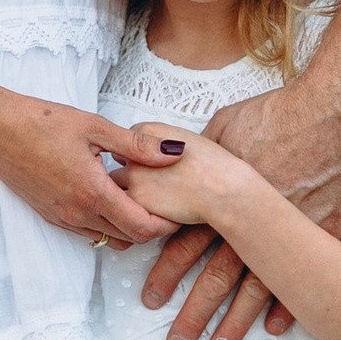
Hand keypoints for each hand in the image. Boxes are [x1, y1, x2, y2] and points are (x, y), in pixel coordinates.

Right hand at [0, 90, 162, 245]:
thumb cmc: (40, 122)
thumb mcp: (94, 127)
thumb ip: (137, 145)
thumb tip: (174, 152)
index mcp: (92, 193)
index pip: (142, 228)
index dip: (166, 225)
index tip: (179, 208)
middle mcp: (77, 215)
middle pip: (129, 239)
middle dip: (152, 227)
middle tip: (166, 203)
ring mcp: (62, 219)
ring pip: (108, 239)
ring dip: (128, 227)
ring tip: (138, 199)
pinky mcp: (51, 216)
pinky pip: (87, 232)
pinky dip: (106, 223)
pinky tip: (109, 195)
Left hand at [117, 125, 250, 239]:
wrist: (222, 188)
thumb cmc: (213, 166)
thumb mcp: (186, 138)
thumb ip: (163, 142)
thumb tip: (155, 151)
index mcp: (149, 131)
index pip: (129, 142)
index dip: (141, 156)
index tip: (154, 164)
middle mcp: (136, 151)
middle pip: (120, 162)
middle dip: (132, 172)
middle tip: (154, 181)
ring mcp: (134, 176)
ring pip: (118, 184)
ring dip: (131, 190)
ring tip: (155, 196)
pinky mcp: (137, 200)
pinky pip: (125, 206)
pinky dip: (136, 208)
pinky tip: (157, 208)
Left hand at [139, 73, 340, 339]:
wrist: (337, 112)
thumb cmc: (279, 113)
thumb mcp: (225, 123)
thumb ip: (197, 149)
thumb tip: (168, 155)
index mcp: (223, 195)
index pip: (185, 243)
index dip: (165, 272)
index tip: (150, 298)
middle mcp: (251, 220)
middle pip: (215, 276)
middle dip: (192, 312)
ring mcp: (288, 231)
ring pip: (255, 289)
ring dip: (234, 322)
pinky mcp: (323, 232)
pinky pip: (302, 277)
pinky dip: (287, 306)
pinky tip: (272, 330)